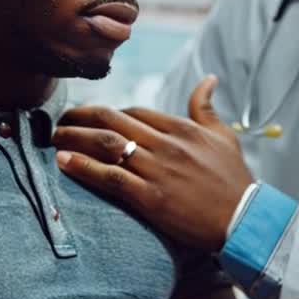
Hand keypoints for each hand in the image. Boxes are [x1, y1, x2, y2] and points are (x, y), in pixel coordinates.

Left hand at [54, 75, 252, 250]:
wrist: (244, 220)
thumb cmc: (235, 180)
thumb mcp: (224, 136)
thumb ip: (206, 107)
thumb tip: (207, 78)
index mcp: (181, 128)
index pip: (134, 111)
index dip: (107, 113)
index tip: (90, 118)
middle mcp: (166, 144)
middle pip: (113, 121)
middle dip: (81, 117)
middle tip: (60, 120)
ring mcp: (158, 170)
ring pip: (107, 145)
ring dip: (75, 138)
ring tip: (54, 137)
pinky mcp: (151, 198)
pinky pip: (110, 177)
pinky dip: (84, 167)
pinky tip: (63, 162)